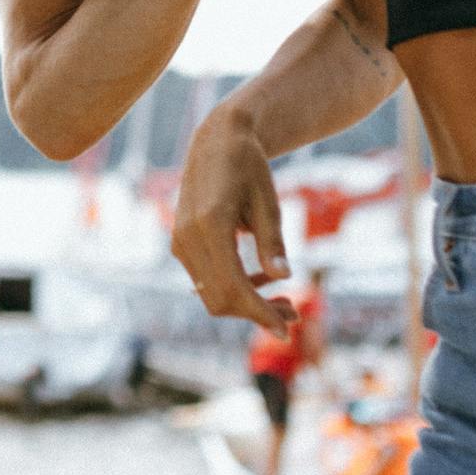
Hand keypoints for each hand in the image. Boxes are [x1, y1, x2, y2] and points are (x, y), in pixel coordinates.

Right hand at [171, 105, 298, 333]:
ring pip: (211, 294)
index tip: (287, 331)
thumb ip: (272, 243)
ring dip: (246, 304)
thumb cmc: (248, 168)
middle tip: (295, 313)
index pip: (233, 286)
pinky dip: (233, 288)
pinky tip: (261, 281)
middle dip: (256, 313)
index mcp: (210, 224)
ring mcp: (180, 241)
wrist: (216, 143)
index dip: (260, 313)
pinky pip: (205, 279)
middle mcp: (188, 237)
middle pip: (219, 298)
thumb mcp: (269, 202)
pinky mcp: (181, 243)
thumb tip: (283, 278)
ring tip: (285, 300)